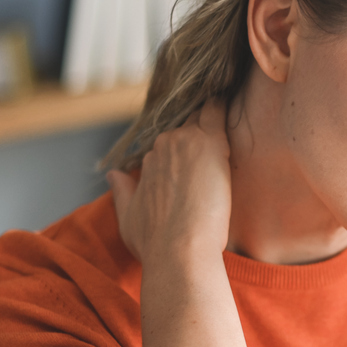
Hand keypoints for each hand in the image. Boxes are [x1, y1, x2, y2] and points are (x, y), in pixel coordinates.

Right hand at [107, 99, 232, 263]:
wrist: (179, 250)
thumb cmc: (156, 243)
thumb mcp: (128, 217)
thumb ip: (123, 191)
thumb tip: (113, 174)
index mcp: (149, 160)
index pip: (172, 143)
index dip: (187, 147)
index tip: (199, 150)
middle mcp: (164, 145)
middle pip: (188, 126)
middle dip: (201, 129)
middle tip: (220, 129)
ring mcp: (187, 141)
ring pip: (203, 116)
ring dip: (214, 115)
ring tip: (229, 105)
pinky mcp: (211, 144)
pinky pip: (218, 113)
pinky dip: (224, 105)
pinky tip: (233, 96)